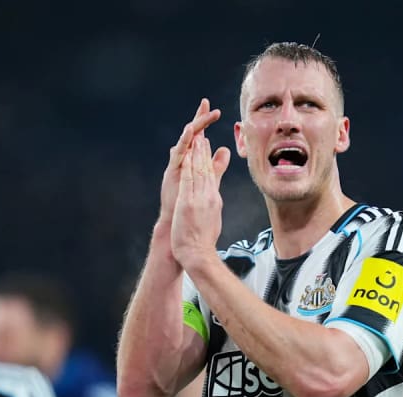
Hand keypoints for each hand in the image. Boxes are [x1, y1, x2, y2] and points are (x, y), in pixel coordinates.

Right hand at [159, 99, 229, 226]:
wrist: (179, 219)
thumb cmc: (190, 200)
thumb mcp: (207, 177)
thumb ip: (216, 164)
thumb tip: (224, 149)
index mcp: (192, 158)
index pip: (200, 136)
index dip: (205, 122)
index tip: (213, 108)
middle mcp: (184, 158)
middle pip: (192, 134)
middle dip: (199, 118)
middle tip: (206, 103)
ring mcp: (177, 164)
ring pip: (184, 142)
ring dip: (193, 127)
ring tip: (201, 116)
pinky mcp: (173, 171)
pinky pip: (178, 154)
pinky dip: (184, 143)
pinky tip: (190, 133)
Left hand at [171, 134, 230, 270]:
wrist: (199, 254)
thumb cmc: (203, 242)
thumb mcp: (212, 219)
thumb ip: (212, 204)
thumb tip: (216, 198)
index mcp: (214, 200)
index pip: (212, 175)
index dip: (208, 159)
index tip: (206, 147)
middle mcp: (209, 197)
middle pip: (207, 170)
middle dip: (204, 151)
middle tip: (202, 135)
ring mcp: (199, 199)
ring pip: (199, 172)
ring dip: (197, 154)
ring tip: (197, 139)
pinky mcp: (188, 203)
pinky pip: (188, 181)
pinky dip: (188, 167)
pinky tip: (187, 156)